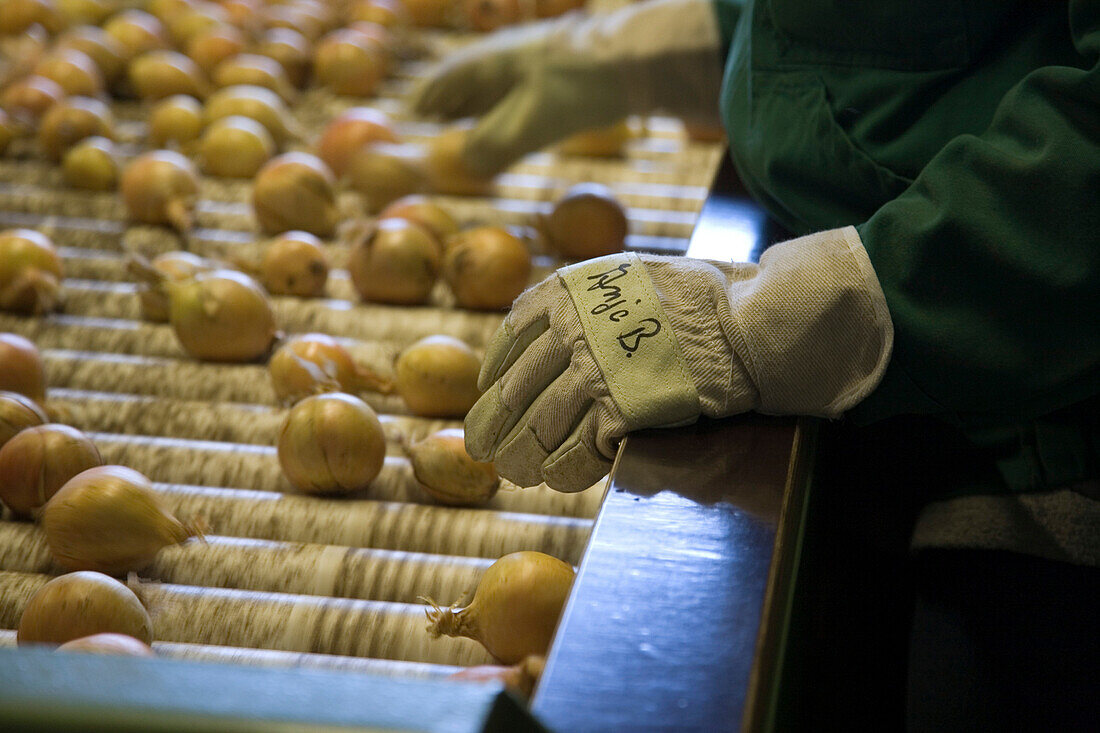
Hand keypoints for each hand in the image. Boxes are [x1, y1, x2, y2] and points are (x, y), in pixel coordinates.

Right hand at [408, 0, 723, 174]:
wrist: (638, 61)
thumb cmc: (577, 90)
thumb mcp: (527, 125)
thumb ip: (492, 146)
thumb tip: (465, 165)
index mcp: (492, 61)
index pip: (449, 77)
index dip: (431, 96)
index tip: (415, 113)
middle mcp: (511, 55)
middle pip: (473, 76)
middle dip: (453, 97)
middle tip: (436, 118)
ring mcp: (541, 59)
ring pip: (501, 80)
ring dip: (482, 101)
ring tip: (470, 119)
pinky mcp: (567, 72)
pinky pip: (525, 87)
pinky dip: (510, 103)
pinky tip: (520, 114)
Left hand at [464, 228, 893, 491]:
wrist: (750, 323)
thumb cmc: (701, 300)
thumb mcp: (630, 277)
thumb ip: (586, 304)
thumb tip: (548, 338)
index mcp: (567, 292)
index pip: (511, 341)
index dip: (493, 375)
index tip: (487, 393)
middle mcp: (570, 330)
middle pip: (514, 391)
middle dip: (494, 426)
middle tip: (483, 449)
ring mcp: (593, 372)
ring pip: (538, 427)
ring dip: (521, 458)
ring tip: (516, 473)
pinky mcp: (619, 412)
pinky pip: (577, 452)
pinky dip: (562, 471)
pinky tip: (556, 480)